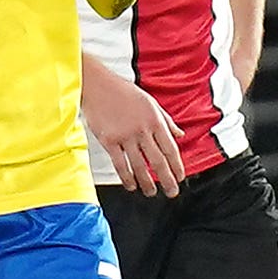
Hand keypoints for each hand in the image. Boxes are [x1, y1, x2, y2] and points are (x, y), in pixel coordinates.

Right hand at [82, 70, 183, 195]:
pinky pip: (120, 164)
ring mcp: (125, 136)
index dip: (177, 166)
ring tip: (151, 192)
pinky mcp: (109, 141)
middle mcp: (142, 130)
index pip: (170, 148)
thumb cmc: (123, 91)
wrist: (97, 85)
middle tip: (172, 192)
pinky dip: (127, 178)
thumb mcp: (151, 102)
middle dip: (167, 180)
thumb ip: (166, 120)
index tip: (180, 177)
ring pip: (139, 166)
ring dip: (147, 183)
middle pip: (157, 161)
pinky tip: (131, 185)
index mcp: (154, 120)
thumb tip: (180, 134)